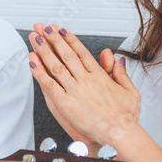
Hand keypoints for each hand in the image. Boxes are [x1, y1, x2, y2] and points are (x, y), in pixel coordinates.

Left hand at [28, 23, 140, 148]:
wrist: (120, 134)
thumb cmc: (125, 117)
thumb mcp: (129, 91)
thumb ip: (120, 73)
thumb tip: (116, 58)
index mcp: (99, 76)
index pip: (81, 52)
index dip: (69, 39)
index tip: (60, 30)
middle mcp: (86, 80)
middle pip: (66, 54)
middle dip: (53, 39)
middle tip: (43, 27)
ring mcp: (75, 90)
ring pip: (56, 65)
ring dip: (44, 50)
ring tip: (35, 37)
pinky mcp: (66, 103)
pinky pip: (49, 84)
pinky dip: (40, 72)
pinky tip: (32, 61)